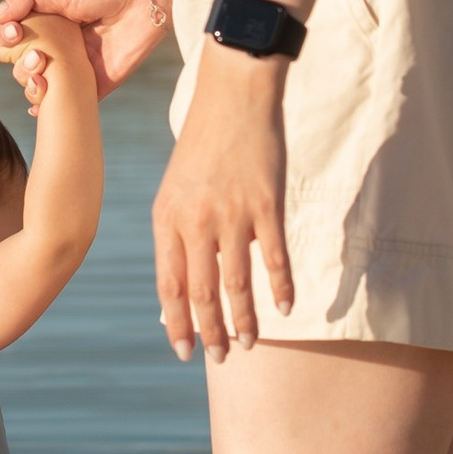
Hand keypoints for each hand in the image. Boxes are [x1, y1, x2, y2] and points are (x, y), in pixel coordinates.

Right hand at [0, 8, 91, 118]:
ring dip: (31, 83)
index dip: (4, 37)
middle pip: (20, 63)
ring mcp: (73, 68)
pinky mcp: (91, 86)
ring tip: (43, 66)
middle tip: (36, 55)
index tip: (14, 32)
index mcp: (49, 24)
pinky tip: (39, 106)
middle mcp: (58, 47)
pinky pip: (64, 105)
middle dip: (19, 61)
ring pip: (36, 85)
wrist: (146, 7)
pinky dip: (46, 109)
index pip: (11, 37)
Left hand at [150, 46, 292, 361]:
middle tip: (218, 359)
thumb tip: (186, 283)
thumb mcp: (175, 187)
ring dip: (244, 321)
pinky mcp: (267, 205)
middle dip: (210, 333)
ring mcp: (233, 214)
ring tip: (248, 344)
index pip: (169, 285)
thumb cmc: (202, 143)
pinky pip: (275, 259)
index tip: (184, 351)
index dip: (177, 323)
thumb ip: (178, 233)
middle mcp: (196, 221)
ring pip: (237, 284)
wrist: (233, 93)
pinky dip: (281, 287)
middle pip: (203, 293)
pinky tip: (285, 307)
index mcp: (167, 218)